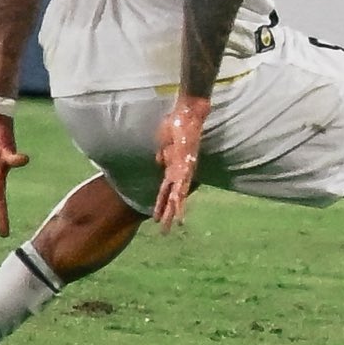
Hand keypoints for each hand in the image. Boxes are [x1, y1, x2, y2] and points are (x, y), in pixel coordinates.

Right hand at [154, 95, 210, 231]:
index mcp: (173, 167)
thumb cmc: (176, 123)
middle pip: (172, 197)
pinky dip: (180, 196)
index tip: (155, 218)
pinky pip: (184, 182)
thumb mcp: (164, 140)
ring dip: (175, 211)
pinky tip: (179, 207)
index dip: (160, 204)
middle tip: (165, 232)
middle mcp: (180, 171)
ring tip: (174, 226)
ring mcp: (185, 168)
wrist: (188, 112)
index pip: (164, 190)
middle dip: (168, 214)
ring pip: (179, 194)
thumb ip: (162, 153)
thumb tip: (159, 162)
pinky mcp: (189, 162)